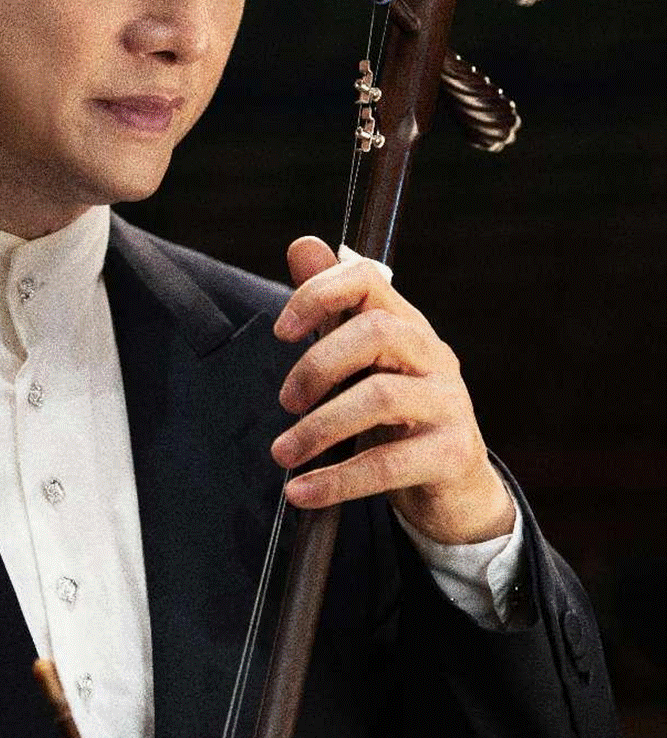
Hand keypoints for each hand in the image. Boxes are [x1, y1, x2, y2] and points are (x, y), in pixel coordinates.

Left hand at [271, 237, 514, 543]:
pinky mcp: (453, 454)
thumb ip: (332, 309)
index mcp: (408, 326)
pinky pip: (389, 464)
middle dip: (318, 364)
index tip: (281, 330)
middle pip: (377, 332)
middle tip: (286, 401)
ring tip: (283, 452)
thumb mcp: (363, 362)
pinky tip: (302, 491)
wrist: (456, 490)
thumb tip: (301, 245)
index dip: (320, 292)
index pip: (368, 279)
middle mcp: (433, 356)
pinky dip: (337, 480)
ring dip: (319, 428)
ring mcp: (450, 404)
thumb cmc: (400, 419)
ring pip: (380, 398)